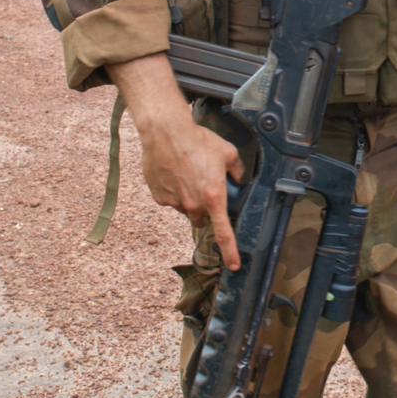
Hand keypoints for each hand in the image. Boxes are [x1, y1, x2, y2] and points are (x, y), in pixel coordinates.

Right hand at [107, 54, 244, 269]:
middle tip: (205, 189)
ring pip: (185, 210)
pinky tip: (174, 173)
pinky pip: (170, 201)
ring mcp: (174, 202)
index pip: (224, 233)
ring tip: (188, 173)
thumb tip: (237, 179)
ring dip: (189, 199)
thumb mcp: (227, 153)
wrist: (166, 132)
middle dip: (206, 210)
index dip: (230, 251)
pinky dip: (173, 191)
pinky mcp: (159, 197)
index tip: (234, 264)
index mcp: (214, 197)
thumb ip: (236, 170)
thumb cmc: (199, 141)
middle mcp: (194, 204)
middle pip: (202, 220)